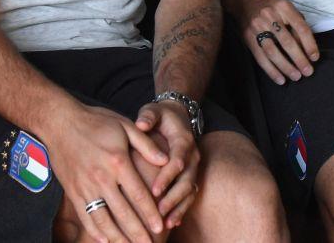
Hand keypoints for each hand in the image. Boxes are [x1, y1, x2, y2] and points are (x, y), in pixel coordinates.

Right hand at [47, 102, 168, 242]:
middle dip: (137, 232)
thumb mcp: (125, 126)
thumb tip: (166, 160)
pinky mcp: (72, 192)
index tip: (160, 227)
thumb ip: (146, 145)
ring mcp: (85, 187)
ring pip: (103, 219)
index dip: (150, 213)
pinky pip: (85, 216)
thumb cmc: (96, 121)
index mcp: (118, 162)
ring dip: (117, 237)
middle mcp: (101, 178)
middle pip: (123, 213)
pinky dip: (95, 231)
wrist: (60, 122)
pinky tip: (105, 241)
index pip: (138, 194)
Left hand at [136, 100, 200, 228]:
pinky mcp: (190, 175)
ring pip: (190, 190)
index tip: (154, 190)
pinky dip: (182, 209)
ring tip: (165, 222)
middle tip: (158, 211)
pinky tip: (172, 222)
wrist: (177, 116)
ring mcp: (193, 167)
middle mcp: (192, 155)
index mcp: (183, 140)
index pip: (178, 160)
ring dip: (178, 207)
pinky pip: (190, 194)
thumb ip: (148, 116)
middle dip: (173, 197)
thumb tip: (140, 125)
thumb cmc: (160, 116)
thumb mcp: (153, 110)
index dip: (167, 176)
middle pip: (187, 179)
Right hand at [233, 0, 318, 84]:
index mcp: (283, 7)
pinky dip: (271, 70)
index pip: (300, 27)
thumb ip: (297, 23)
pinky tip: (280, 79)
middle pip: (287, 42)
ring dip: (286, 67)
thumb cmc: (272, 7)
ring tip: (296, 77)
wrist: (245, 1)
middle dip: (299, 59)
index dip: (309, 44)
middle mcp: (270, 16)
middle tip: (308, 72)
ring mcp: (257, 27)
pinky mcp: (248, 37)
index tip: (315, 58)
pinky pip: (260, 57)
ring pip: (273, 51)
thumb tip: (307, 47)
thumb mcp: (286, 8)